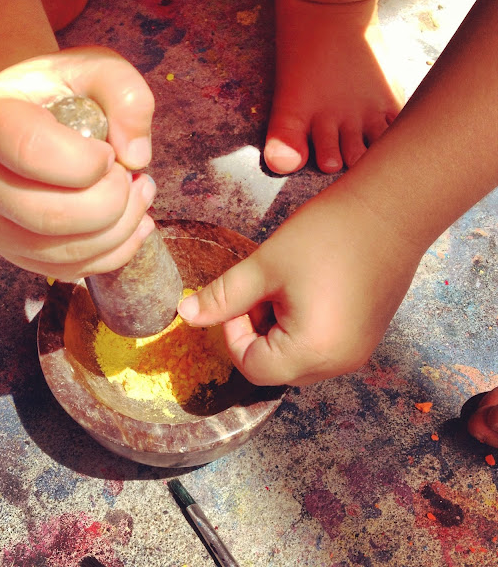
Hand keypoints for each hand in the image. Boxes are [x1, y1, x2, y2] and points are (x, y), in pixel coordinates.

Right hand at [0, 46, 156, 280]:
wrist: (25, 119)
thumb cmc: (60, 93)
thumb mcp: (93, 68)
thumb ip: (124, 94)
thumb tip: (137, 158)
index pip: (35, 153)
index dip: (89, 160)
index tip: (109, 151)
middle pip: (51, 216)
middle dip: (114, 201)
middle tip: (134, 177)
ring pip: (65, 253)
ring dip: (122, 228)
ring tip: (140, 194)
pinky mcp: (17, 254)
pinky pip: (72, 271)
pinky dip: (116, 251)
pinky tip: (132, 222)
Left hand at [178, 186, 422, 385]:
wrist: (391, 209)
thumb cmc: (325, 235)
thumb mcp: (265, 266)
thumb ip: (222, 297)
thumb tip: (185, 316)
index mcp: (313, 351)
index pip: (251, 366)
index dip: (233, 333)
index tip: (241, 297)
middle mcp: (339, 364)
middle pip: (274, 367)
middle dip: (256, 331)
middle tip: (263, 289)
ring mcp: (356, 353)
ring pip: (296, 357)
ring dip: (277, 329)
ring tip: (286, 287)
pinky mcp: (365, 337)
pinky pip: (320, 346)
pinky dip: (301, 326)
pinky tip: (307, 290)